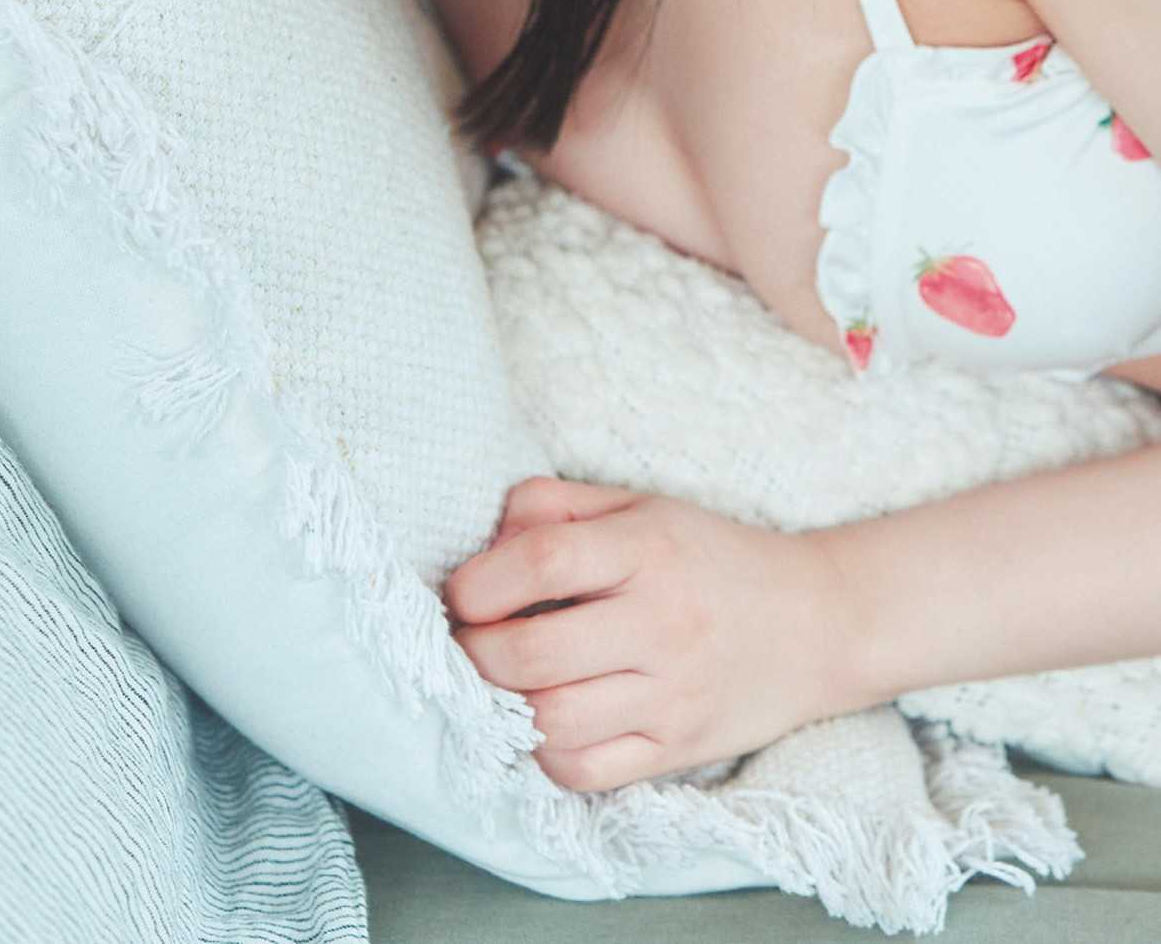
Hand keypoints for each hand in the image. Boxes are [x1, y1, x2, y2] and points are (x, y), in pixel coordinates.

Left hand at [441, 475, 851, 790]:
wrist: (817, 622)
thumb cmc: (708, 556)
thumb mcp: (639, 505)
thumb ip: (557, 506)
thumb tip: (485, 546)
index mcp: (647, 548)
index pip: (542, 560)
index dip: (479, 581)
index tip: (461, 592)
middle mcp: (660, 623)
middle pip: (533, 653)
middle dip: (474, 653)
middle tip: (466, 642)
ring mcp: (671, 695)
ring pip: (552, 721)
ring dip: (503, 706)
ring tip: (500, 683)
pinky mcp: (677, 750)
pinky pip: (586, 772)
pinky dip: (544, 754)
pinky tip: (543, 722)